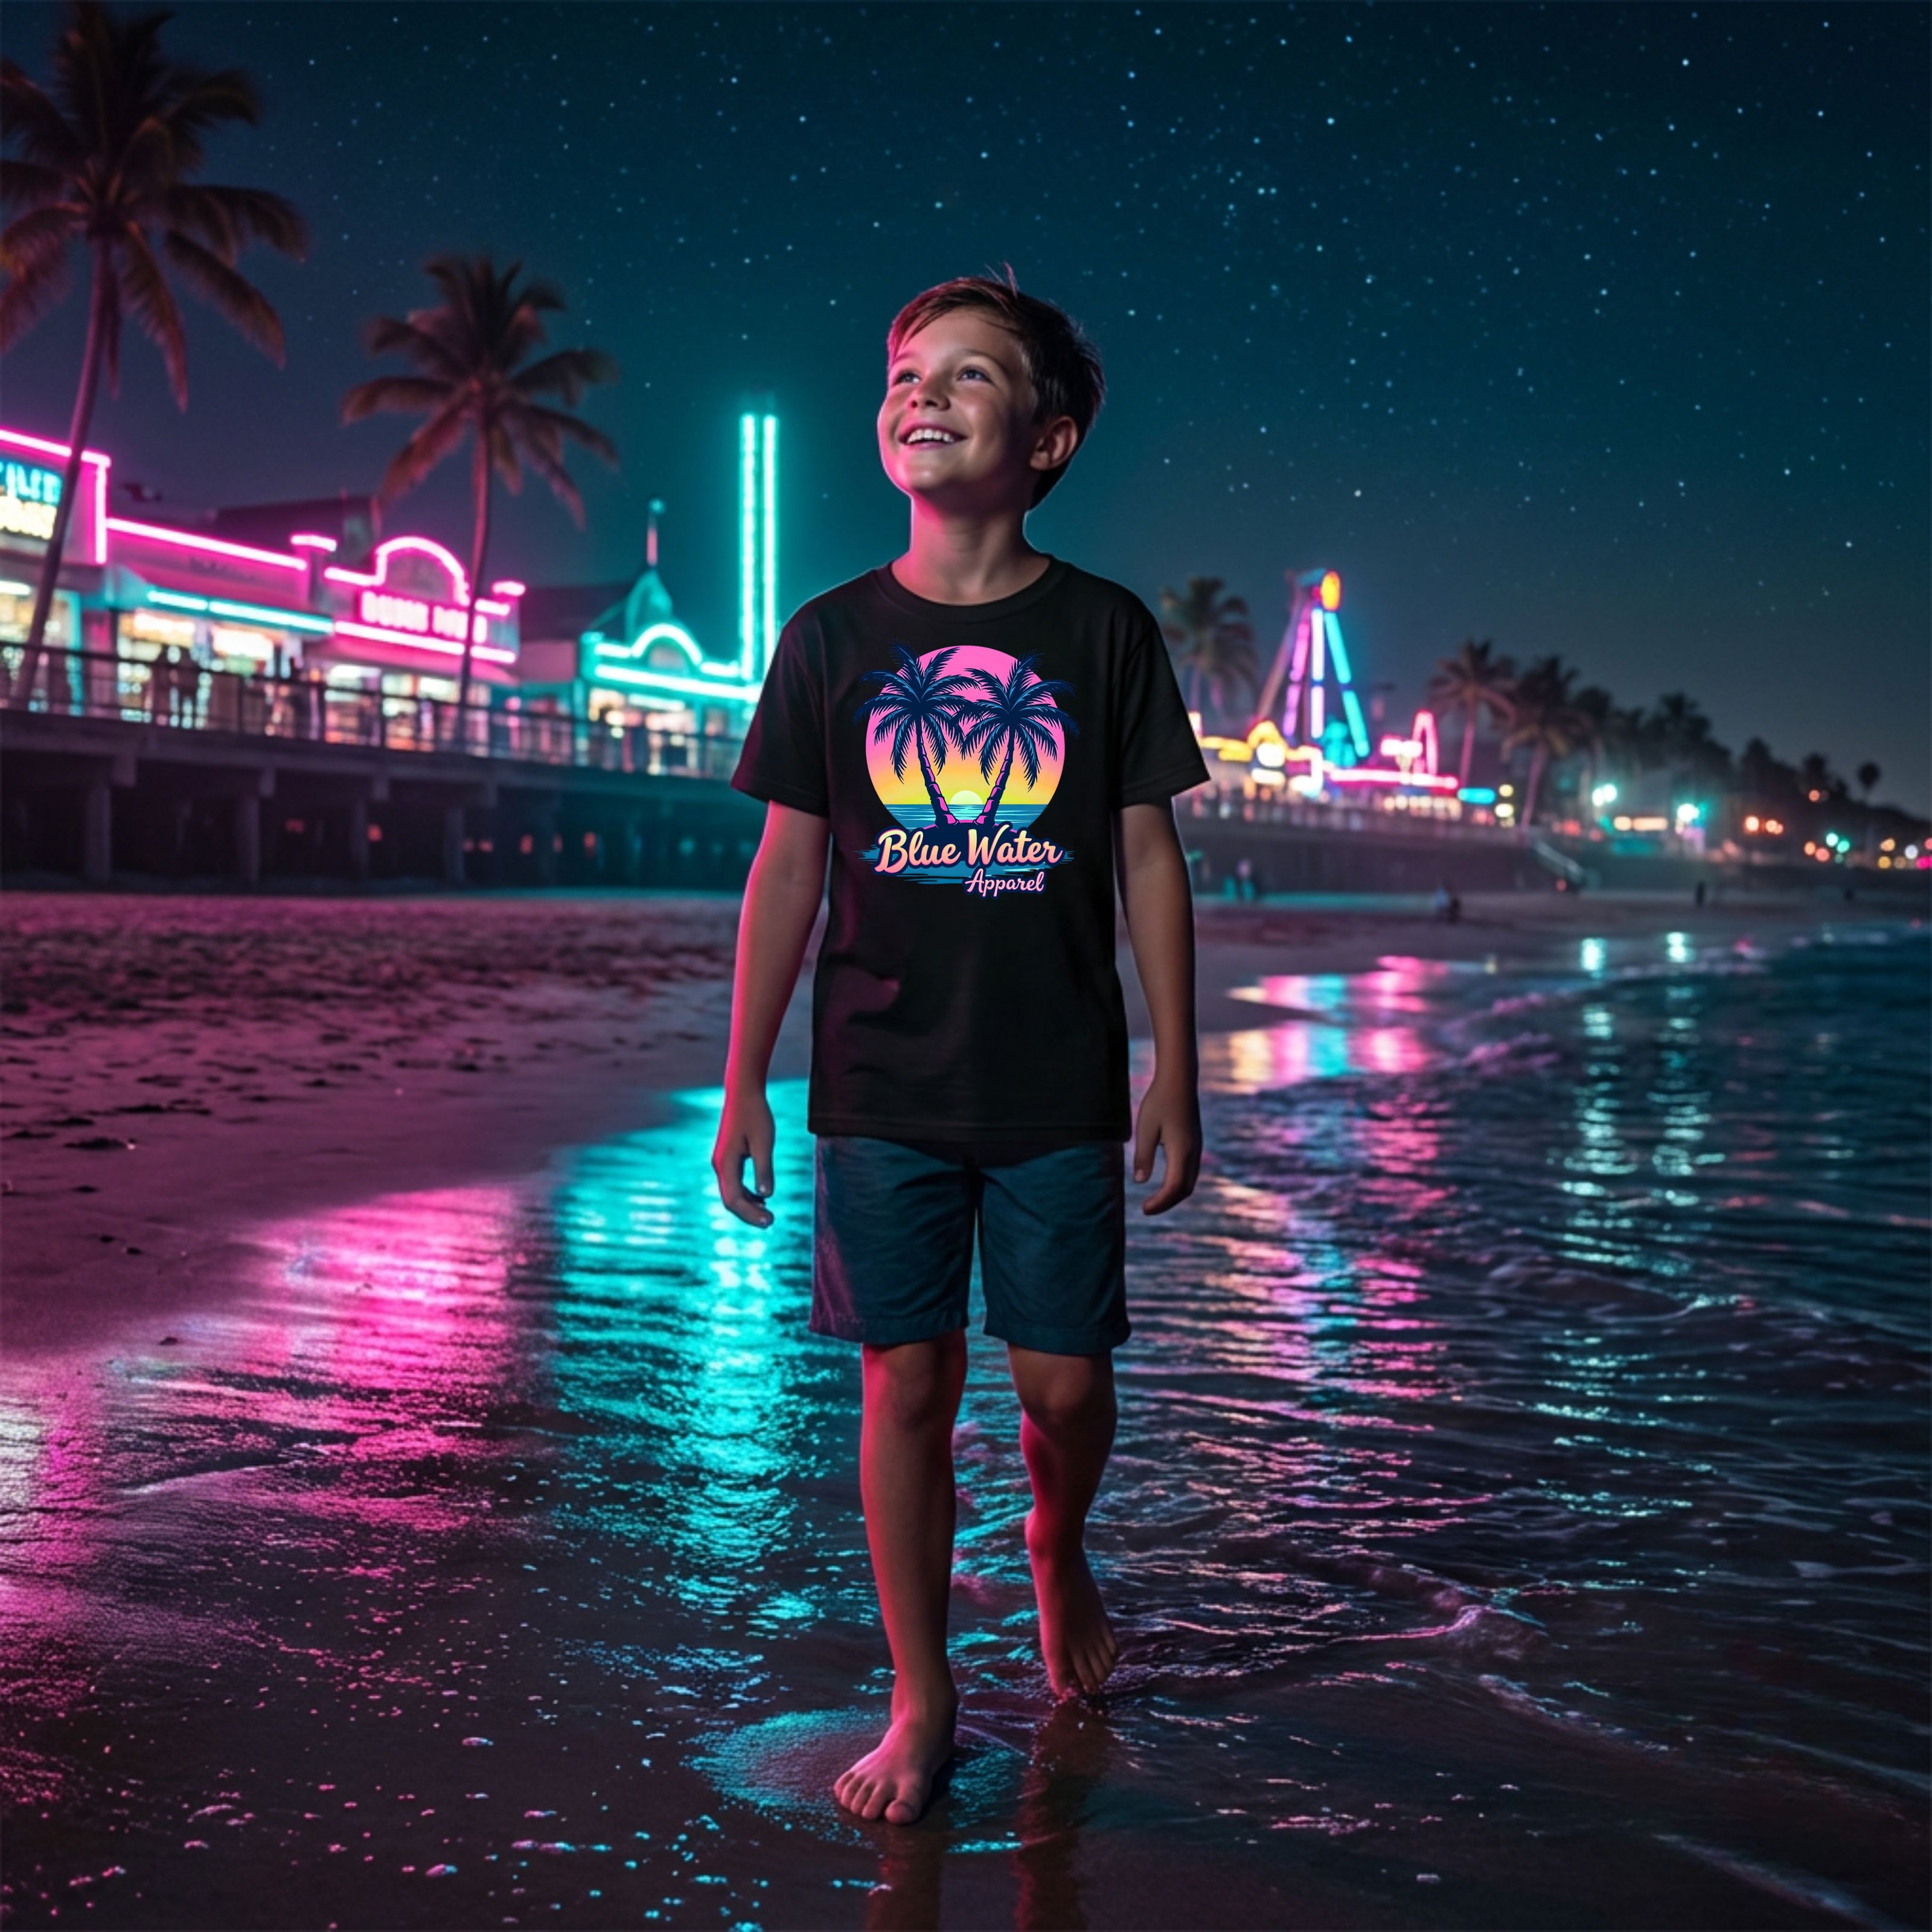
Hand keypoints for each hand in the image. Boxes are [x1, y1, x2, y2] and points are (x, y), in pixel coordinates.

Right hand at [712, 1085, 776, 1226]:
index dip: (750, 1214)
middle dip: (749, 1214)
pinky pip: (734, 1183)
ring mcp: (722, 1162)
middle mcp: (720, 1165)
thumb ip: (764, 1169)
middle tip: (771, 1222)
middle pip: (730, 1200)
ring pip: (731, 1193)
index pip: (734, 1199)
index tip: (770, 1221)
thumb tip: (768, 1196)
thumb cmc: (755, 1115)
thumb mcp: (764, 1142)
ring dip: (748, 1206)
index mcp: (725, 1163)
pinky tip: (762, 1198)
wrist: (743, 1093)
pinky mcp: (728, 1158)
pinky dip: (747, 1194)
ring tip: (768, 1214)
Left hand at [1133, 1070, 1200, 1214]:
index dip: (1159, 1202)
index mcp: (1181, 1151)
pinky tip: (1166, 1183)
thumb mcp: (1145, 1129)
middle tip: (1147, 1209)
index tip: (1143, 1210)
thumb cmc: (1159, 1101)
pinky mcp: (1195, 1143)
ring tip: (1156, 1200)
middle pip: (1184, 1189)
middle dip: (1167, 1203)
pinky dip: (1179, 1183)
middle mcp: (1193, 1152)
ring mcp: (1196, 1148)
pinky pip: (1190, 1171)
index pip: (1173, 1187)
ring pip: (1190, 1181)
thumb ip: (1143, 1156)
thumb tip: (1140, 1181)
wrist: (1179, 1080)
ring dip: (1174, 1195)